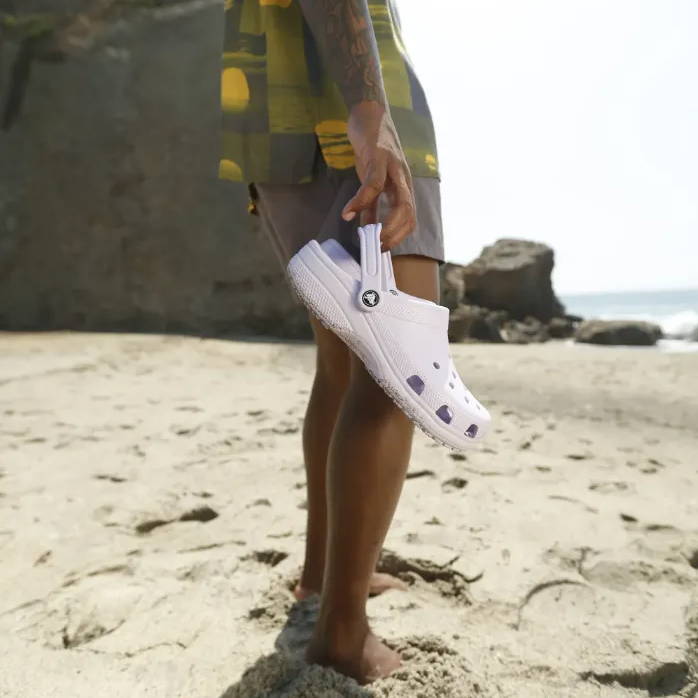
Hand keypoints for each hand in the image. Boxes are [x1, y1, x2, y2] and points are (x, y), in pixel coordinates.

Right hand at [342, 100, 416, 250]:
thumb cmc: (372, 149)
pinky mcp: (379, 157)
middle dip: (395, 235)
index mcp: (403, 187)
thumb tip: (366, 228)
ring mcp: (394, 168)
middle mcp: (403, 179)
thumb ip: (371, 205)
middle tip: (378, 248)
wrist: (368, 114)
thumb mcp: (372, 180)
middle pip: (409, 213)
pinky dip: (360, 201)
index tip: (382, 248)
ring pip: (399, 201)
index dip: (398, 236)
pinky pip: (373, 184)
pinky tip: (348, 213)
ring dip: (385, 224)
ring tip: (368, 237)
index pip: (410, 218)